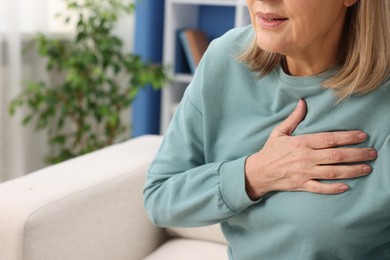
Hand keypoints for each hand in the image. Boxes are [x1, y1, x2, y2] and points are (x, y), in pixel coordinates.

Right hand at [245, 99, 376, 199]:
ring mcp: (305, 173)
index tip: (362, 136)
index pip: (329, 139)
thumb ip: (294, 118)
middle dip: (357, 154)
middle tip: (372, 153)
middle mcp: (305, 158)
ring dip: (352, 170)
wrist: (258, 172)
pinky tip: (347, 186)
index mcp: (301, 143)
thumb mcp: (279, 132)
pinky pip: (321, 188)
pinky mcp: (302, 185)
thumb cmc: (270, 151)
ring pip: (333, 172)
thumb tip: (303, 102)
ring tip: (367, 168)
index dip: (348, 137)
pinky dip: (334, 188)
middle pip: (336, 155)